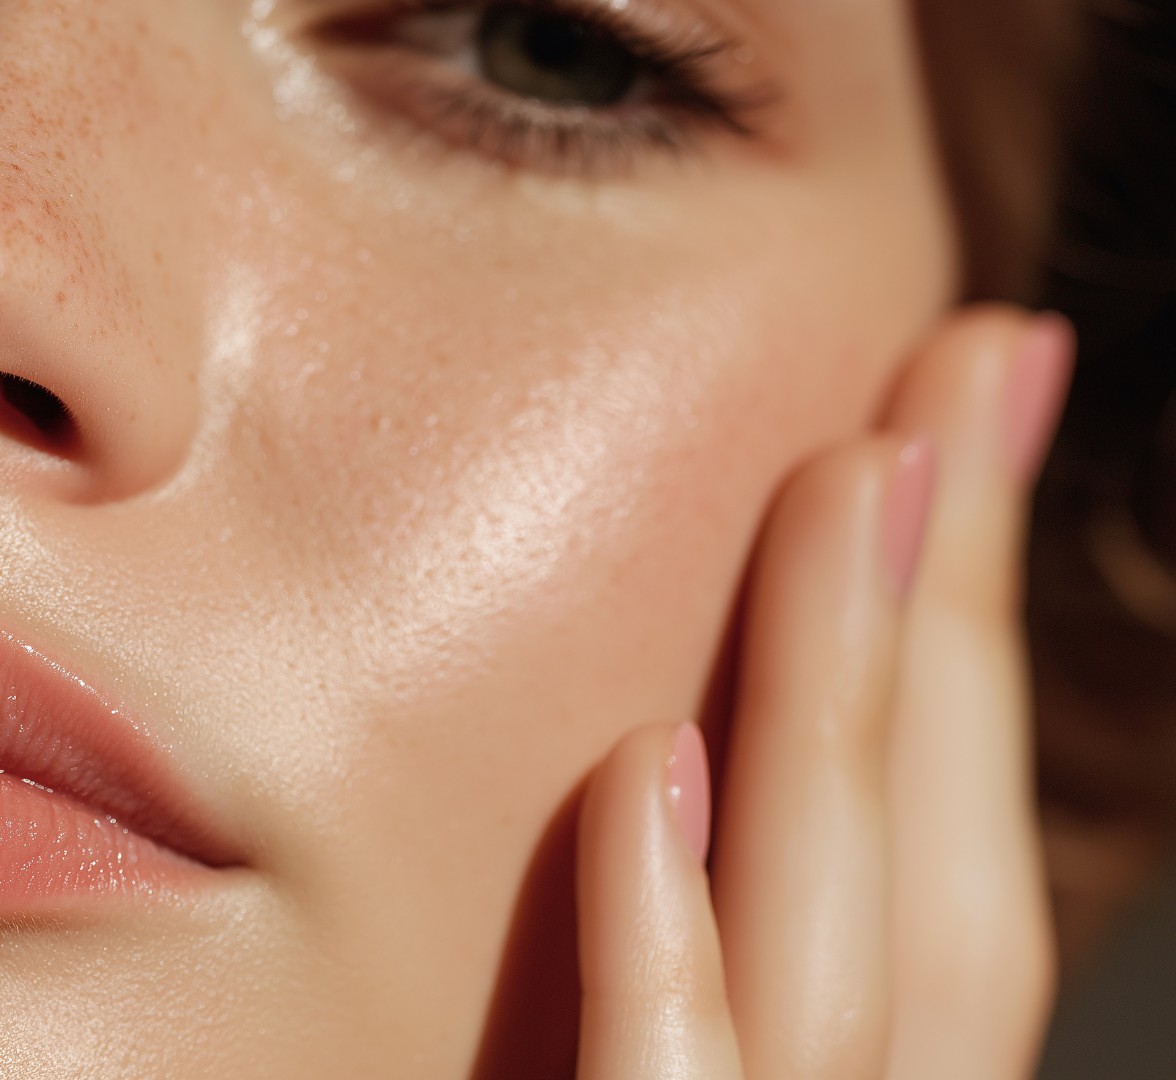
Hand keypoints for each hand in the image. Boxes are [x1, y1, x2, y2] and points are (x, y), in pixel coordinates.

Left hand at [574, 306, 1070, 1078]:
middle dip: (954, 617)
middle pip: (931, 888)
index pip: (934, 866)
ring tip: (856, 476)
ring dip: (845, 710)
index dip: (961, 637)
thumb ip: (661, 945)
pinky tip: (650, 766)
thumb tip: (662, 735)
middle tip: (968, 357)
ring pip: (834, 968)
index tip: (964, 409)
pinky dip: (667, 953)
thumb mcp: (614, 1051)